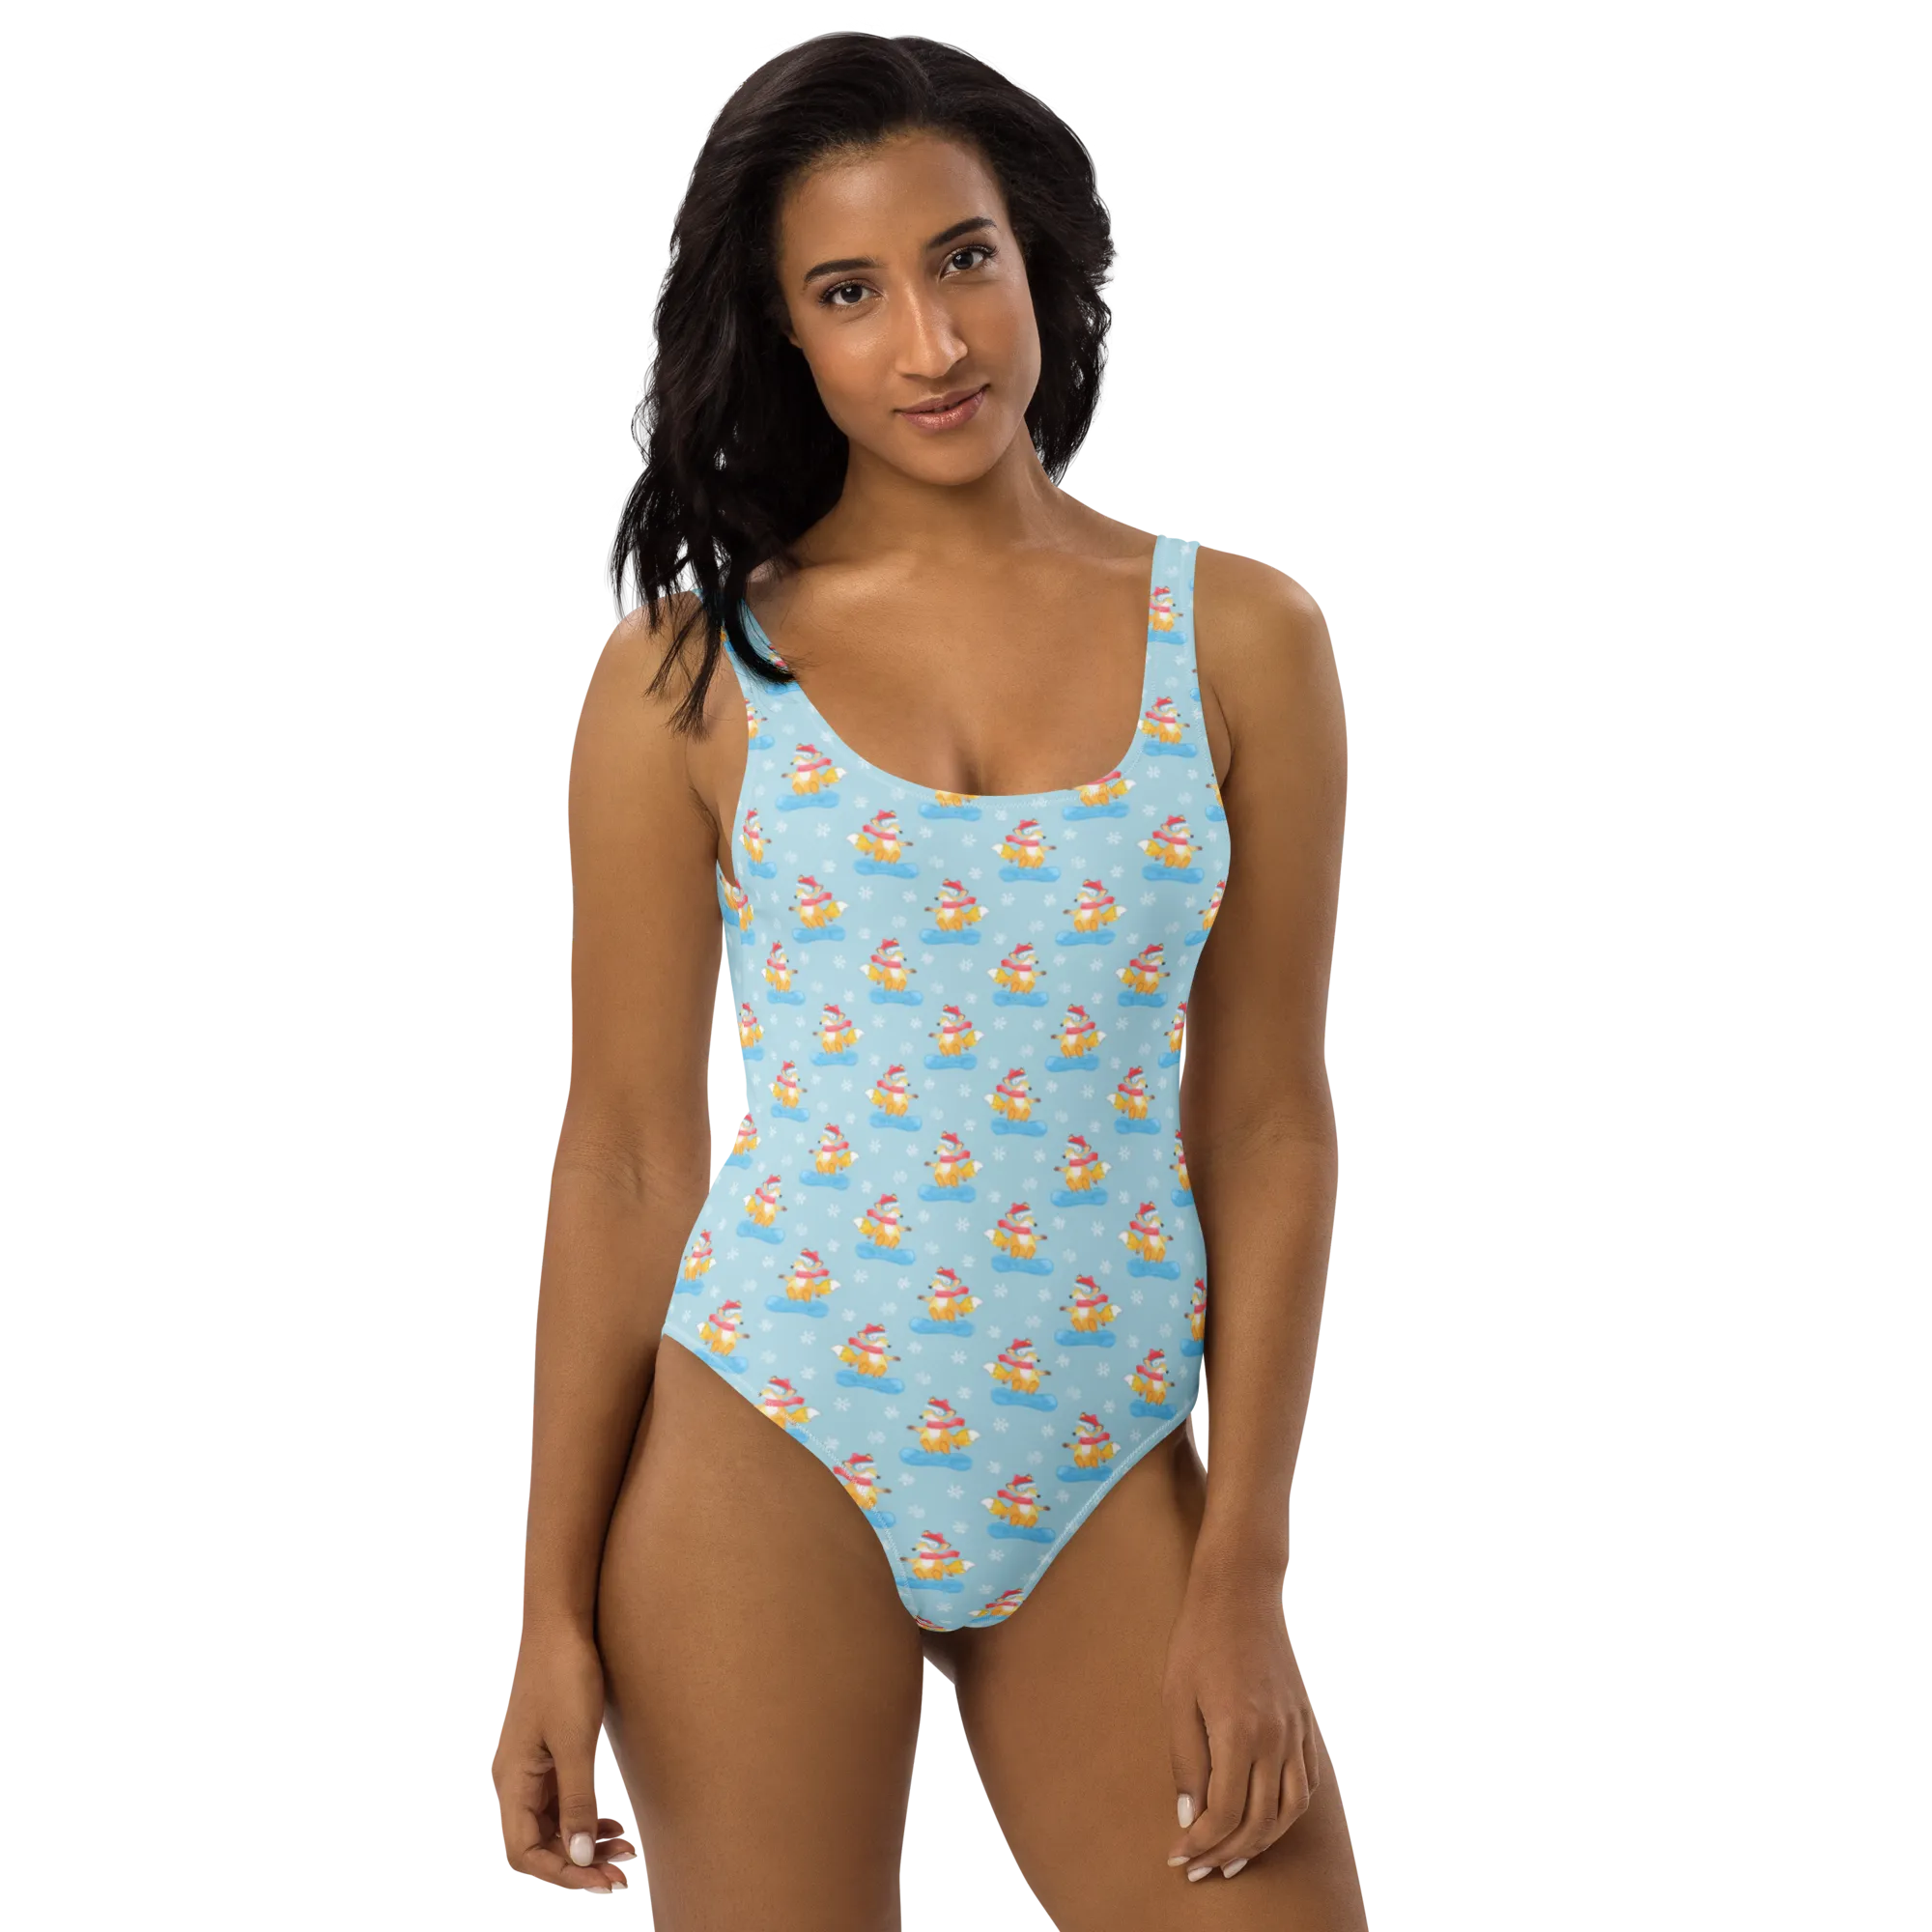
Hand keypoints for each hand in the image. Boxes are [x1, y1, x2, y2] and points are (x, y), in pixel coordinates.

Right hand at [493, 1623, 638, 1894]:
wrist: (562, 1624)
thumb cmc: (564, 1677)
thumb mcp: (575, 1742)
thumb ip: (577, 1801)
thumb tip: (579, 1857)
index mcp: (513, 1780)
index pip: (525, 1850)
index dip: (561, 1873)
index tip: (600, 1880)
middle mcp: (516, 1780)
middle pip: (540, 1842)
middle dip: (578, 1861)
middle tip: (621, 1871)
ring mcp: (532, 1766)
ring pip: (553, 1823)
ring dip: (584, 1841)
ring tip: (623, 1848)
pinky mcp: (548, 1753)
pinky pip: (561, 1800)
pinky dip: (585, 1816)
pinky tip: (611, 1822)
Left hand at [1161, 1572, 1319, 1882]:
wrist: (1239, 1594)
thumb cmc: (1198, 1641)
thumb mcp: (1176, 1699)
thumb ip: (1185, 1763)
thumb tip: (1189, 1819)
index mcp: (1239, 1732)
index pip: (1226, 1814)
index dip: (1201, 1843)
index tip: (1178, 1856)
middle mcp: (1275, 1738)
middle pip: (1260, 1821)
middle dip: (1227, 1853)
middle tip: (1199, 1867)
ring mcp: (1295, 1731)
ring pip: (1290, 1810)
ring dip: (1262, 1840)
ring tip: (1231, 1855)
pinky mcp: (1305, 1723)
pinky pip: (1306, 1783)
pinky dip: (1286, 1812)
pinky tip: (1263, 1818)